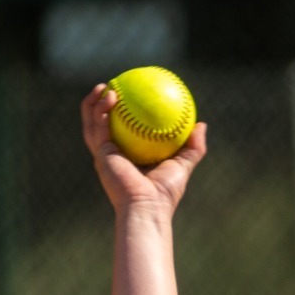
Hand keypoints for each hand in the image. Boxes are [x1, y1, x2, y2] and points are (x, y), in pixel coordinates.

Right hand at [80, 84, 207, 215]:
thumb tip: (201, 125)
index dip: (124, 114)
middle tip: (112, 87)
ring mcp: (104, 154)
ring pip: (92, 122)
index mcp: (128, 157)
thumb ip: (193, 147)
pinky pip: (96, 126)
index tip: (131, 95)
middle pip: (101, 125)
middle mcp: (113, 155)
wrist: (148, 207)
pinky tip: (109, 97)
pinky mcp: (101, 154)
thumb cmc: (166, 192)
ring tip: (104, 86)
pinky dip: (99, 110)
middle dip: (101, 105)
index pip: (123, 132)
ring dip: (94, 103)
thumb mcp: (183, 165)